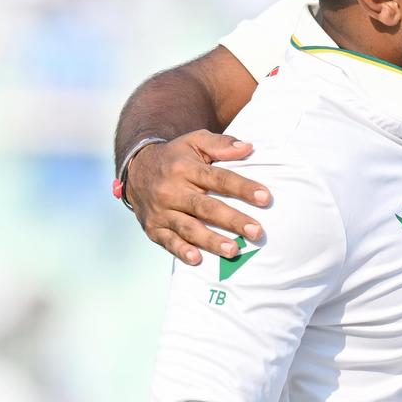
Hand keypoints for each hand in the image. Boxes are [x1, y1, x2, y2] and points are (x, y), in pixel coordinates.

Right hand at [124, 130, 271, 265]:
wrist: (135, 169)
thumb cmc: (176, 158)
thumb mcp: (194, 142)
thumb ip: (220, 145)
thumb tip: (248, 147)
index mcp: (185, 169)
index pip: (219, 179)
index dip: (242, 188)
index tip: (266, 197)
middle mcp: (172, 191)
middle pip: (206, 207)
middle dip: (232, 220)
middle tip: (257, 232)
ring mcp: (162, 211)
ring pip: (189, 228)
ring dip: (211, 240)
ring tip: (233, 250)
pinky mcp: (153, 228)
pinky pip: (168, 242)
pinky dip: (181, 251)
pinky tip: (197, 259)